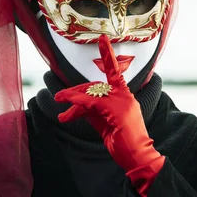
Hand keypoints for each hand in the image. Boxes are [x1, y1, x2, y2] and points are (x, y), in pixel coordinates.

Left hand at [55, 35, 164, 195]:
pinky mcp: (117, 111)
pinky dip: (78, 103)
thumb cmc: (122, 142)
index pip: (114, 72)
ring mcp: (123, 102)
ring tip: (58, 100)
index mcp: (124, 96)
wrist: (137, 157)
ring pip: (92, 93)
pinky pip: (92, 103)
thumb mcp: (104, 122)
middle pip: (95, 85)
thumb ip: (93, 110)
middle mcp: (124, 96)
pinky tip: (67, 107)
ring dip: (72, 96)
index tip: (102, 38)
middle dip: (76, 90)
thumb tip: (76, 105)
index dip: (107, 55)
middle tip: (60, 97)